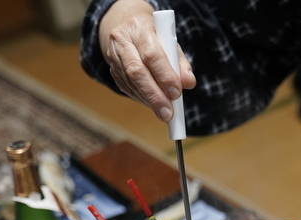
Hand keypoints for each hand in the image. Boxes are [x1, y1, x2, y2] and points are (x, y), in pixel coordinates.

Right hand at [98, 0, 195, 121]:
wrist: (126, 25)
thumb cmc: (154, 35)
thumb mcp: (170, 41)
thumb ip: (180, 62)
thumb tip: (188, 83)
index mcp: (140, 29)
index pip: (151, 55)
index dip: (164, 76)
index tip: (176, 93)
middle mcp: (123, 41)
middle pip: (136, 72)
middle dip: (154, 95)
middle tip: (168, 113)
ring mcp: (114, 57)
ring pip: (130, 83)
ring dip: (149, 101)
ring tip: (164, 113)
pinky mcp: (113, 70)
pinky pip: (127, 89)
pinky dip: (142, 99)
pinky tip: (153, 105)